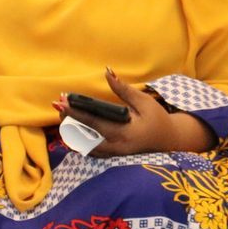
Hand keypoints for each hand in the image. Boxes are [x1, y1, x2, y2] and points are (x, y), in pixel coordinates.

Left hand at [55, 68, 214, 155]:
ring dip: (71, 130)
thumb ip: (124, 90)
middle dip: (68, 121)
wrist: (169, 141)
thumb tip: (108, 72)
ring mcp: (113, 154)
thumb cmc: (157, 119)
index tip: (61, 102)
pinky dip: (78, 138)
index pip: (94, 122)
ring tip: (63, 113)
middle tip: (58, 105)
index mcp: (125, 133)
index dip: (75, 113)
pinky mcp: (111, 156)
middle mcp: (116, 147)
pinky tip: (71, 125)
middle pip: (83, 136)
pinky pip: (90, 149)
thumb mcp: (144, 102)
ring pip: (83, 145)